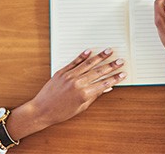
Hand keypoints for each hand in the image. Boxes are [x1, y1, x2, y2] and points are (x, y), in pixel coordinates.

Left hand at [6, 48, 125, 139]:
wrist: (41, 110)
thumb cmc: (61, 112)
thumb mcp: (81, 107)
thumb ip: (94, 96)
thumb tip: (106, 88)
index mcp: (84, 94)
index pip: (104, 83)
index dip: (114, 78)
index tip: (123, 73)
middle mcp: (78, 83)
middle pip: (98, 72)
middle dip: (111, 66)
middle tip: (120, 60)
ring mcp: (69, 76)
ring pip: (88, 64)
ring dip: (100, 57)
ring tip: (108, 51)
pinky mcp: (62, 72)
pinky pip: (74, 62)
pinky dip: (82, 56)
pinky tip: (90, 51)